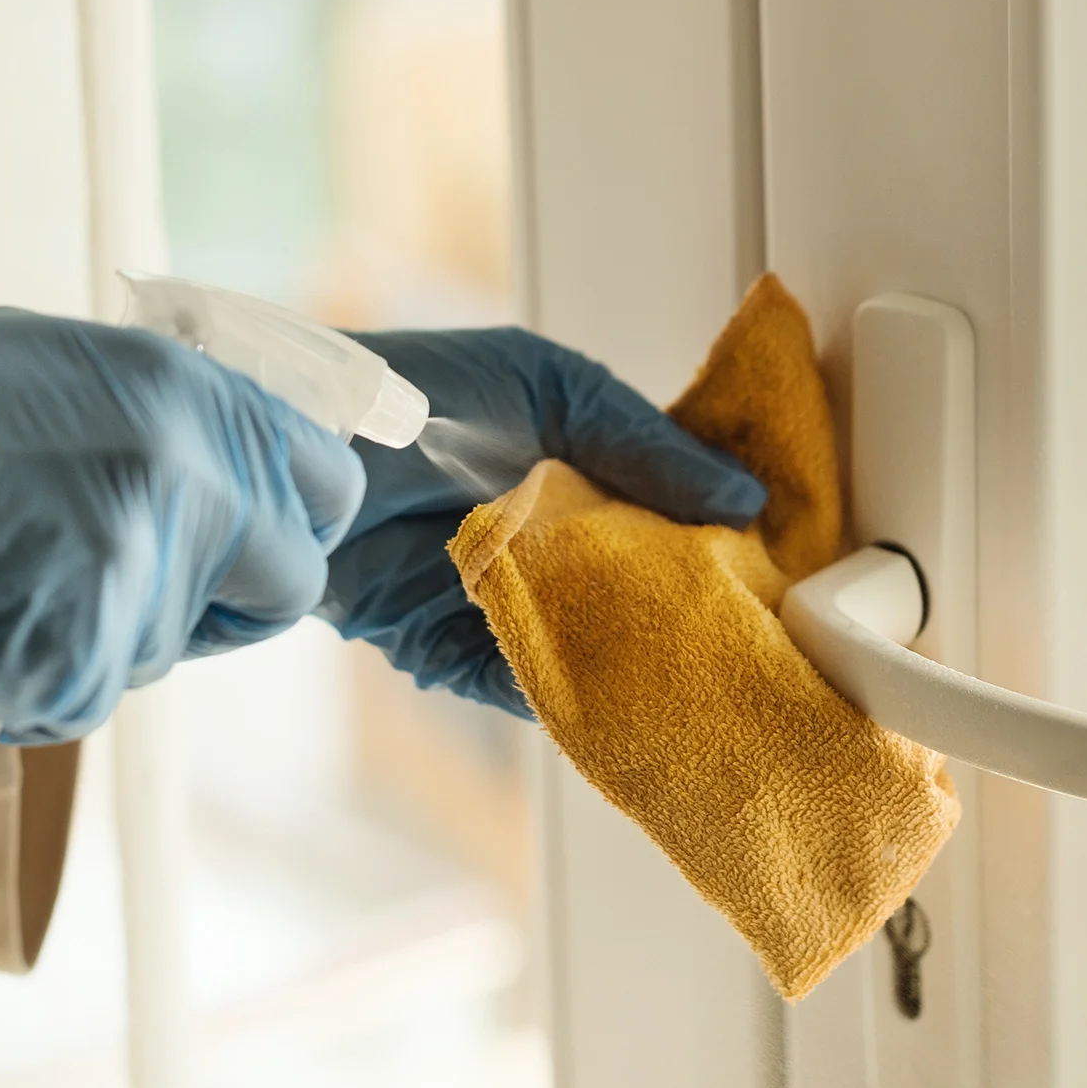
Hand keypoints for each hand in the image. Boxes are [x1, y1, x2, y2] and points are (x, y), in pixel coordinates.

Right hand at [0, 309, 364, 743]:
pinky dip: (40, 677)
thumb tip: (236, 448)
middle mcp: (183, 474)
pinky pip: (93, 691)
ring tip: (4, 577)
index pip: (325, 479)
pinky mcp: (83, 658)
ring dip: (112, 633)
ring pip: (174, 644)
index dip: (294, 519)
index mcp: (183, 390)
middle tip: (145, 588)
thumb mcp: (48, 362)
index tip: (262, 539)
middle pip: (289, 581)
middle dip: (232, 600)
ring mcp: (139, 572)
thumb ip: (163, 406)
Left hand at [318, 328, 765, 716]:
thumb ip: (642, 440)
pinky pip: (528, 687)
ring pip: (596, 647)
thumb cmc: (415, 391)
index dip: (730, 536)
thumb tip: (742, 499)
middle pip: (643, 590)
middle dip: (695, 611)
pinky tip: (624, 703)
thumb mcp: (548, 385)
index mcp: (581, 470)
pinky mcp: (452, 651)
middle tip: (764, 634)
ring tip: (712, 679)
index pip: (676, 510)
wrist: (295, 443)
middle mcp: (550, 541)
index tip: (791, 562)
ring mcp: (507, 602)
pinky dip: (573, 699)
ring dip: (642, 661)